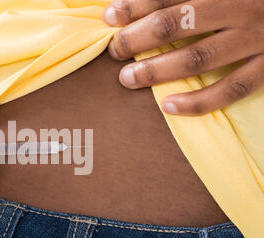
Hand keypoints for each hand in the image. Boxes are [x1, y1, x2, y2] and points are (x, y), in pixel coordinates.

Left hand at [103, 0, 263, 114]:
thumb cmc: (247, 2)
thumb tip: (137, 4)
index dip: (135, 6)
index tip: (110, 17)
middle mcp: (240, 7)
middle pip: (178, 23)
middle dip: (138, 38)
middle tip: (114, 51)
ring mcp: (256, 38)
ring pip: (199, 57)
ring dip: (157, 70)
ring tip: (127, 79)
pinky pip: (232, 88)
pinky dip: (199, 101)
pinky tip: (168, 106)